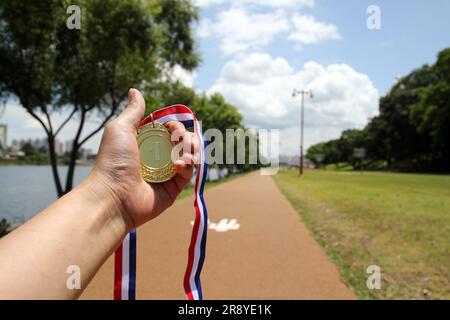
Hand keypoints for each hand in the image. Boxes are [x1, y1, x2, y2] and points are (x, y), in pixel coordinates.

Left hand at [90, 88, 194, 230]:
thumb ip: (133, 111)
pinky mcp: (173, 188)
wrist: (114, 195)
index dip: (175, 126)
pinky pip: (188, 173)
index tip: (171, 127)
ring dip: (191, 149)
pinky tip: (179, 164)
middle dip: (186, 136)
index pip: (169, 130)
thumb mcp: (120, 128)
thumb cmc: (113, 161)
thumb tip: (134, 90)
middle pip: (182, 142)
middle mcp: (157, 157)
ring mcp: (166, 173)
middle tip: (178, 139)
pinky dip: (187, 165)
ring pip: (189, 155)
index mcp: (145, 143)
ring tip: (183, 152)